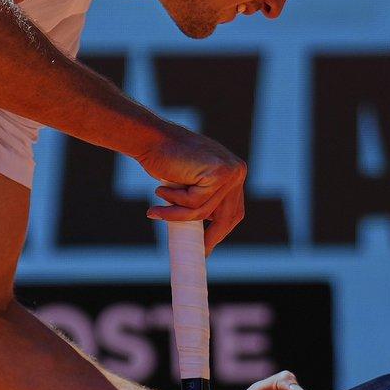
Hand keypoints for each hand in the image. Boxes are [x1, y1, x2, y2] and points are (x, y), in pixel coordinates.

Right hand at [140, 121, 246, 249]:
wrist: (152, 138)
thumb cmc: (166, 159)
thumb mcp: (191, 183)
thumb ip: (203, 198)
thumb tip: (206, 235)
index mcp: (234, 173)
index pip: (233, 210)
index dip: (220, 230)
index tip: (206, 247)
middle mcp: (237, 172)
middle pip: (228, 216)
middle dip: (211, 236)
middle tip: (196, 251)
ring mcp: (230, 172)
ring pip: (205, 211)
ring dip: (178, 216)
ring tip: (155, 211)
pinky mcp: (216, 174)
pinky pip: (195, 203)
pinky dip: (175, 202)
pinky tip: (161, 189)